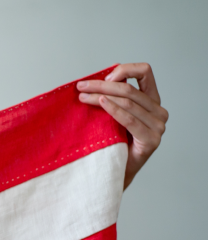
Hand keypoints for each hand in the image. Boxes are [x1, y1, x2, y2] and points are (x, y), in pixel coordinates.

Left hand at [77, 63, 167, 189]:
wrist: (115, 170)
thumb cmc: (112, 141)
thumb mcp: (113, 113)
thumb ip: (113, 96)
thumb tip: (97, 77)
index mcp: (151, 100)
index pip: (145, 72)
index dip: (124, 70)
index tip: (103, 77)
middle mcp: (159, 111)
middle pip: (129, 89)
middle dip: (102, 85)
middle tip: (81, 86)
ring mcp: (158, 126)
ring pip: (128, 102)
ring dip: (101, 96)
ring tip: (82, 97)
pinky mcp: (151, 140)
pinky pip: (129, 120)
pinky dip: (114, 109)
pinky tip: (101, 103)